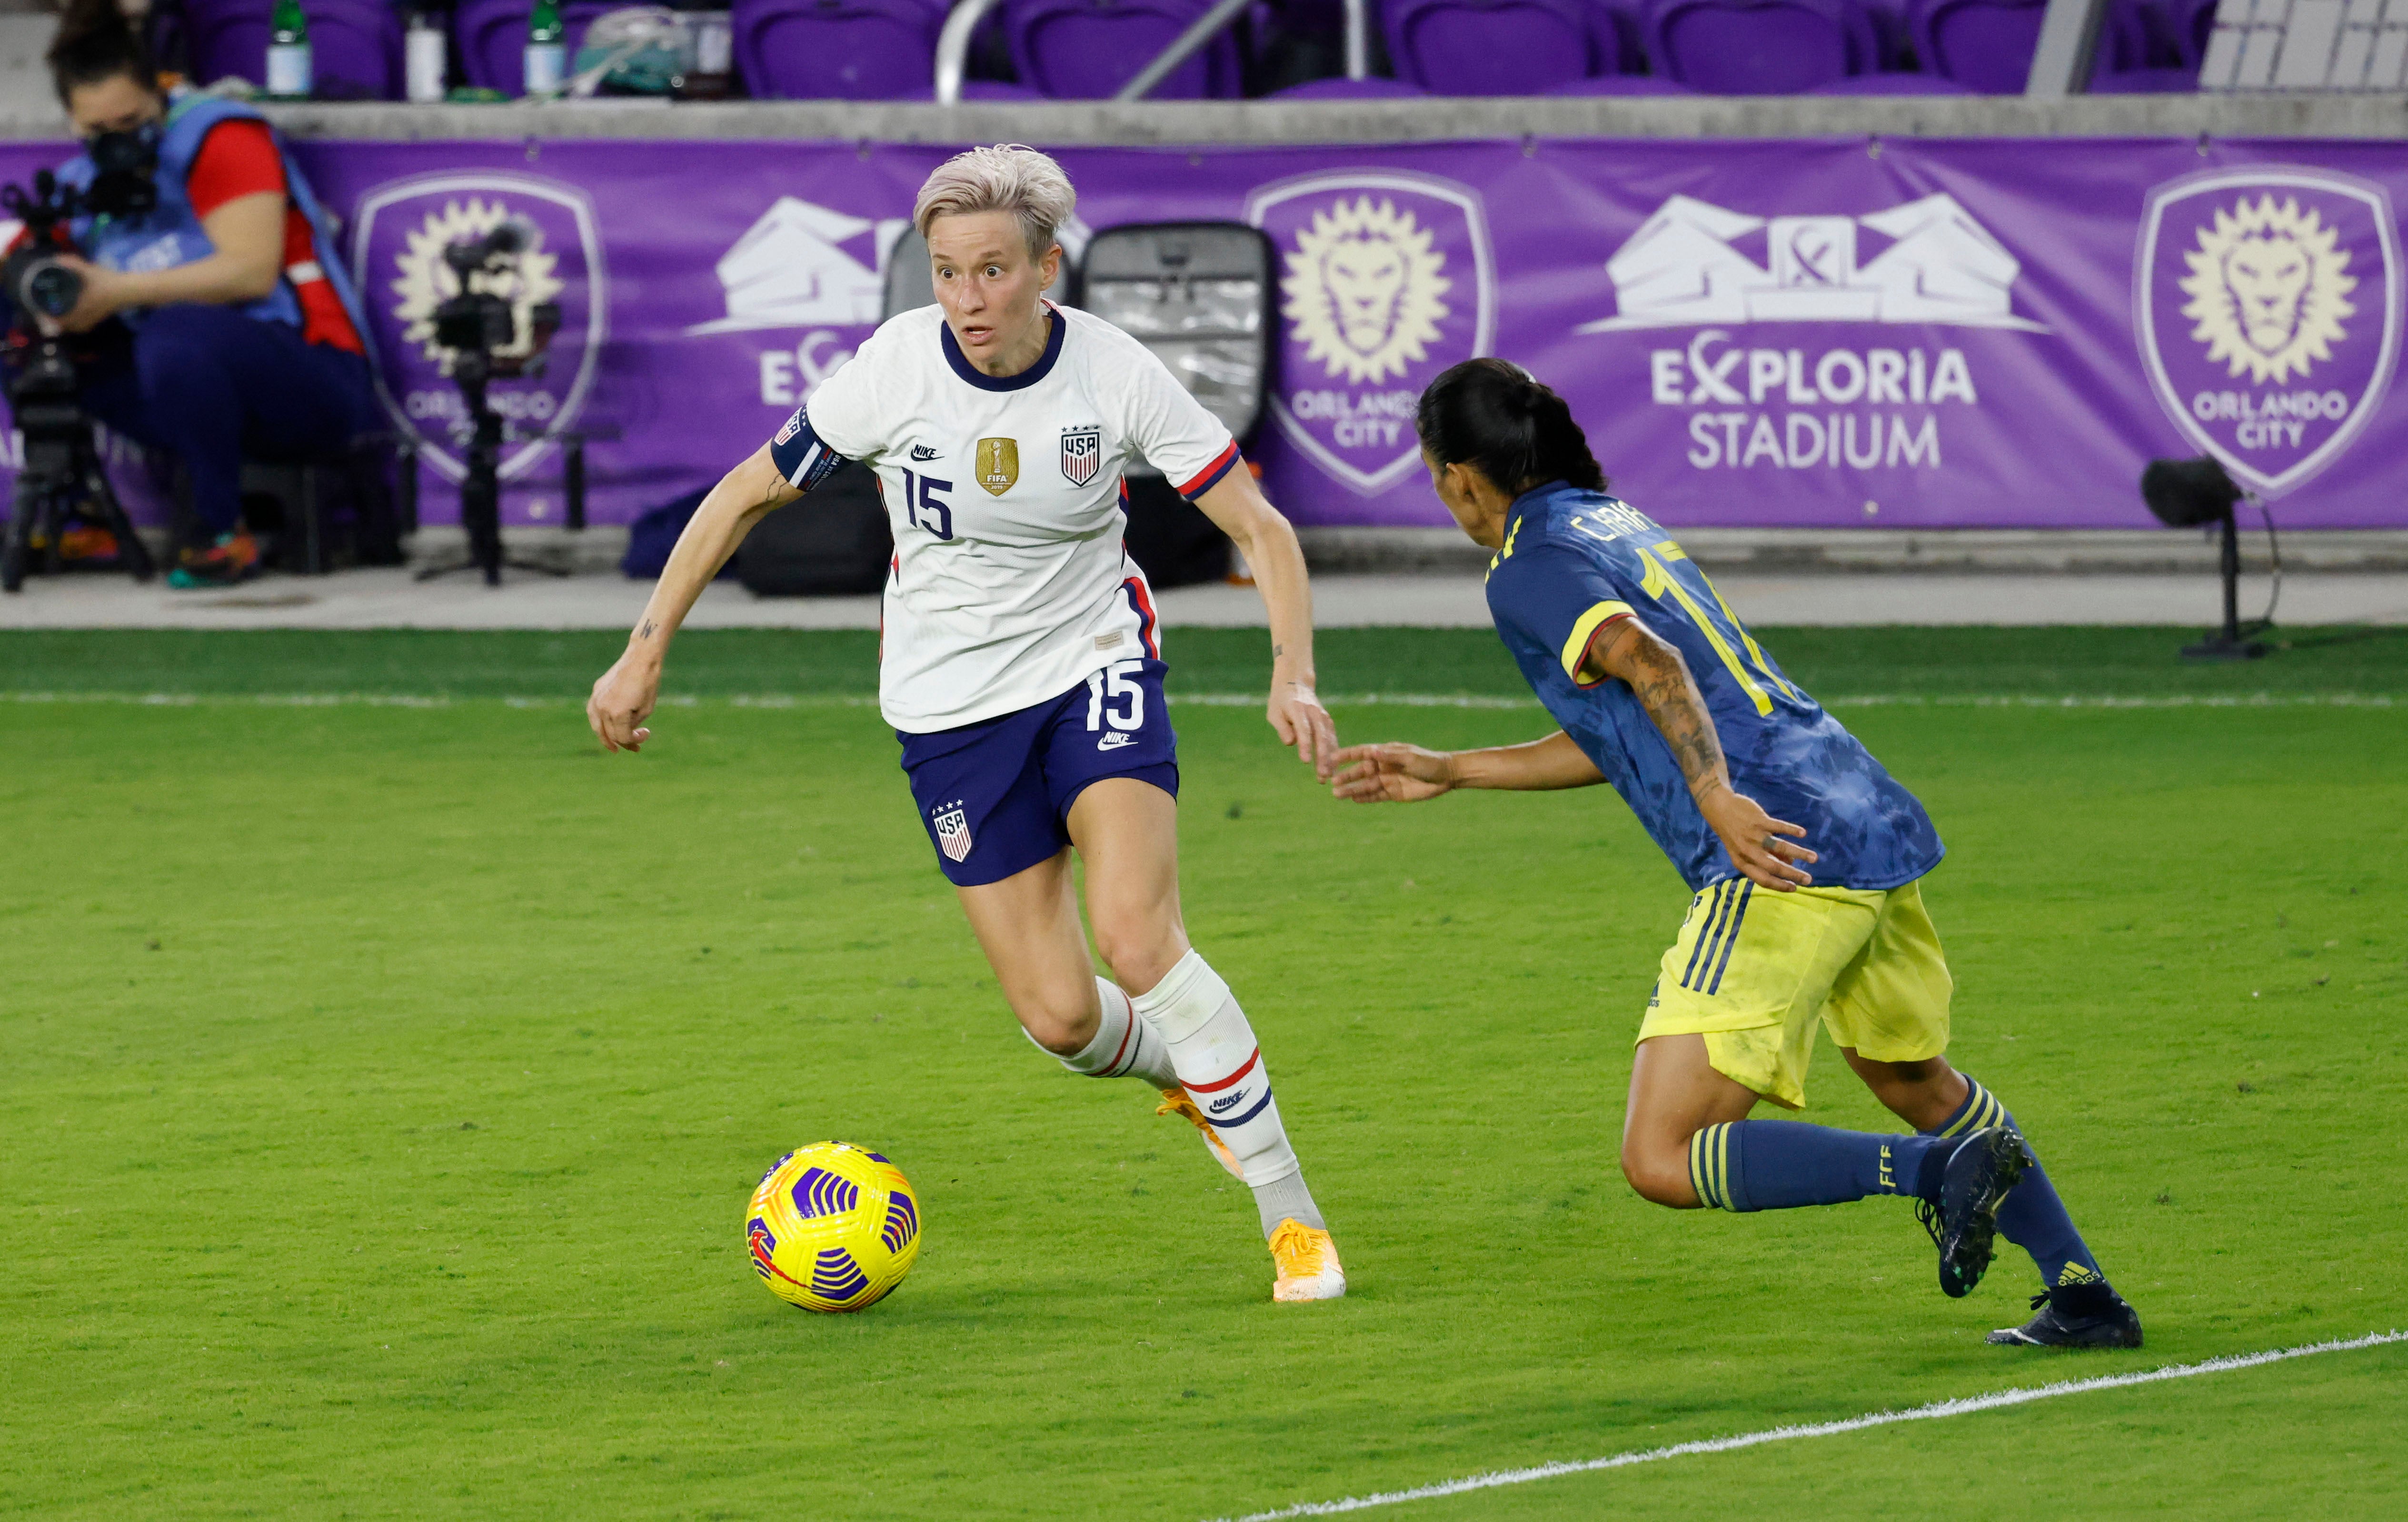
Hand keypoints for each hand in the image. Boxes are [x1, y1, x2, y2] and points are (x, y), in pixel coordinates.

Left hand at [51, 255, 124, 334]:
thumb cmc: (109, 281)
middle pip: (68, 326)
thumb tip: (56, 259)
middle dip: (56, 322)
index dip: (50, 317)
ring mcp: (95, 318)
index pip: (63, 318)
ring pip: (77, 327)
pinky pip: (85, 326)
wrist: (129, 290)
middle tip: (46, 314)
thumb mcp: (90, 270)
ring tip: (58, 318)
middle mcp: (87, 315)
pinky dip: (78, 326)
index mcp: (82, 305)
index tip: (41, 311)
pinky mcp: (100, 317)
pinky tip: (75, 321)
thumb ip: (72, 263)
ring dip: (67, 325)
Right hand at [587, 649, 659, 752]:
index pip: (622, 737)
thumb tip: (625, 735)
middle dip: (624, 742)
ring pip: (597, 726)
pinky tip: (606, 728)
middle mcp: (602, 708)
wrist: (640, 659)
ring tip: (613, 746)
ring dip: (606, 737)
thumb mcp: (646, 709)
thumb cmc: (648, 683)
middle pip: (610, 735)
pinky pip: (594, 713)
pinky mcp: (596, 691)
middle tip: (636, 746)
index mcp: (617, 714)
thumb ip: (633, 725)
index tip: (646, 734)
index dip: (634, 741)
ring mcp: (596, 699)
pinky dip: (600, 723)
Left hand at [1268, 680, 1337, 781]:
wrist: (1295, 684)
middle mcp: (1314, 712)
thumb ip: (1282, 727)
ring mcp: (1323, 716)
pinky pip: (1332, 738)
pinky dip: (1334, 753)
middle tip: (1322, 775)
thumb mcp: (1274, 712)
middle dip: (1322, 757)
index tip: (1305, 761)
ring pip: (1329, 739)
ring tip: (1328, 777)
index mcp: (1298, 708)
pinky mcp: (1327, 721)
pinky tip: (1333, 768)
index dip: (1304, 745)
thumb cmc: (1281, 702)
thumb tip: (1290, 743)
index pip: (1303, 729)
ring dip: (1330, 758)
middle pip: (1320, 736)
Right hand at [1329, 742, 1455, 803]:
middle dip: (1347, 777)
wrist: (1445, 777)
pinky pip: (1376, 796)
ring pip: (1366, 785)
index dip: (1347, 756)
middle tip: (1333, 783)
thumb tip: (1372, 751)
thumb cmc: (1429, 762)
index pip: (1362, 753)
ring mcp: (1387, 780)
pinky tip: (1354, 800)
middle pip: (1361, 771)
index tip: (1333, 759)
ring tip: (1338, 794)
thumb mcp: (1410, 757)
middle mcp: (1384, 766)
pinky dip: (1365, 798)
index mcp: (1386, 753)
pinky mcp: (1393, 793)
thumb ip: (1391, 756)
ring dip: (1352, 789)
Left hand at [1698, 785, 1816, 889]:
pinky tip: (1802, 834)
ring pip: (1779, 847)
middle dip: (1793, 875)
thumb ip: (1766, 857)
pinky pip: (1778, 826)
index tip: (1795, 889)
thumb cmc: (1734, 833)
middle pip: (1773, 867)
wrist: (1719, 808)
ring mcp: (1753, 835)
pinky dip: (1791, 830)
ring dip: (1799, 853)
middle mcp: (1747, 851)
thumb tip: (1789, 865)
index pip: (1762, 879)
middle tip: (1809, 880)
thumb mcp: (1744, 850)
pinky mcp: (1758, 820)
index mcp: (1742, 862)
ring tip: (1813, 858)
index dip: (1779, 886)